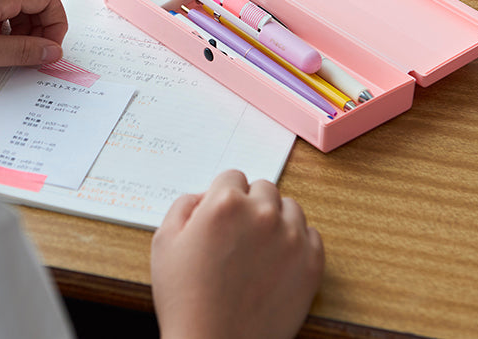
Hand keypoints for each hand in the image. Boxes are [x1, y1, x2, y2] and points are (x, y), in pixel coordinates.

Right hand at [150, 170, 323, 338]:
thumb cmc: (185, 300)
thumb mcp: (164, 242)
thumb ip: (184, 205)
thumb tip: (205, 196)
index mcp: (225, 203)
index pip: (232, 177)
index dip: (222, 197)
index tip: (220, 218)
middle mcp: (263, 214)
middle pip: (264, 188)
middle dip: (250, 205)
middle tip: (237, 236)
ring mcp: (292, 238)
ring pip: (290, 208)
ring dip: (276, 220)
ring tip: (258, 250)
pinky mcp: (312, 263)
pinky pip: (311, 235)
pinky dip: (297, 243)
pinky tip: (277, 262)